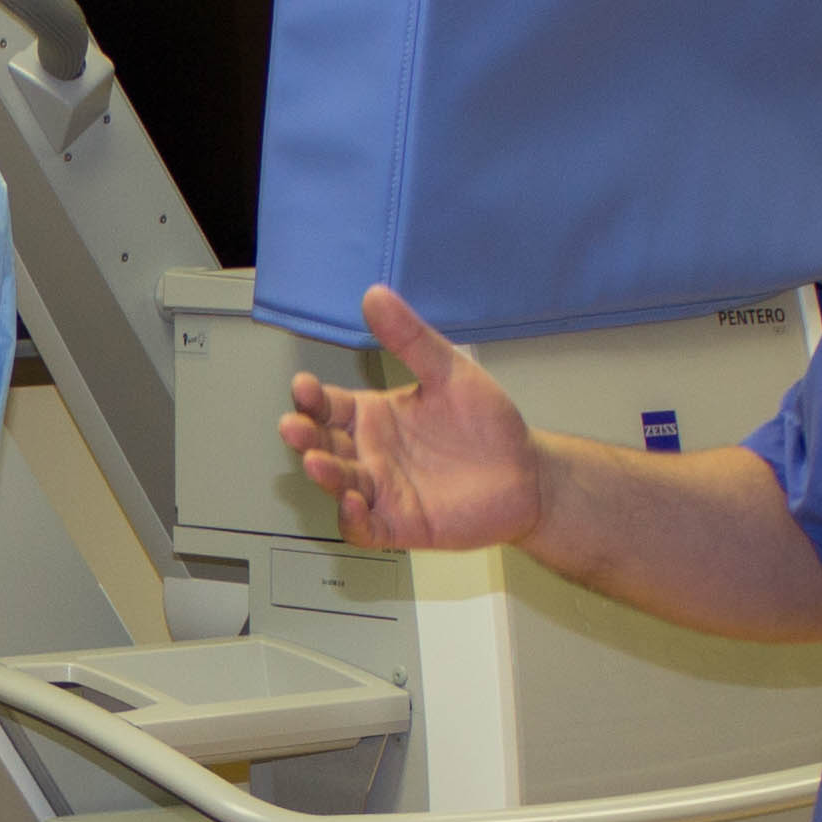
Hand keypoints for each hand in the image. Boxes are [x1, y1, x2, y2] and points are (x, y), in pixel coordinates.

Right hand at [277, 288, 542, 552]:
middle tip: (294, 428)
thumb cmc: (486, 424)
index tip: (303, 387)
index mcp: (373, 416)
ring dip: (325, 476)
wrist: (528, 473)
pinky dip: (353, 518)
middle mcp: (370, 454)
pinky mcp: (401, 525)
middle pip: (324, 446)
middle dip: (305, 438)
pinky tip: (353, 502)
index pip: (328, 406)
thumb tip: (374, 294)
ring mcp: (382, 491)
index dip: (311, 399)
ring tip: (317, 462)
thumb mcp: (449, 371)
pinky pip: (366, 527)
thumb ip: (410, 339)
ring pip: (339, 485)